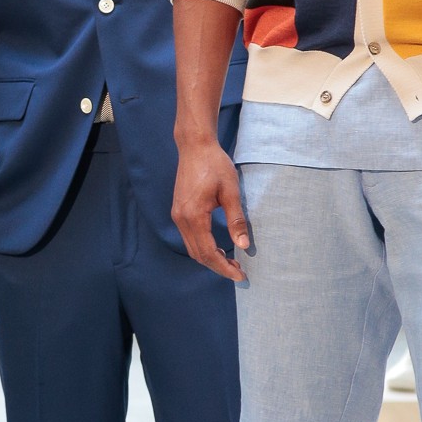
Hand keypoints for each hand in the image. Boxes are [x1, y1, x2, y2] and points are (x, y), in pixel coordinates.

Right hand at [172, 137, 248, 281]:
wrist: (195, 146)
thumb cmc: (215, 165)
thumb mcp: (231, 191)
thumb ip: (236, 220)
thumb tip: (243, 246)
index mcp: (194, 216)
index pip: (208, 252)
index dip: (224, 267)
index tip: (240, 275)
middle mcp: (181, 219)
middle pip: (198, 255)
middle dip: (217, 266)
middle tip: (238, 270)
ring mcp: (177, 215)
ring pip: (192, 248)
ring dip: (210, 258)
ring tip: (230, 261)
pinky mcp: (179, 210)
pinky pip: (189, 237)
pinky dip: (203, 247)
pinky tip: (217, 246)